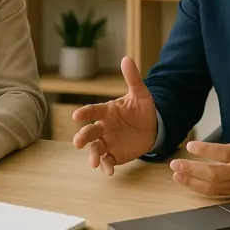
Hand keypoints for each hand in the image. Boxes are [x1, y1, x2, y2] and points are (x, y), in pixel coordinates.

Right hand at [72, 57, 157, 174]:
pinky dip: (106, 166)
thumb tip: (127, 58)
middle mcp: (103, 127)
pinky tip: (109, 171)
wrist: (153, 128)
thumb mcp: (140, 94)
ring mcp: (107, 141)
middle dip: (82, 137)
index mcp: (106, 111)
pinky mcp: (114, 154)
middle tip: (78, 143)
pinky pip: (107, 160)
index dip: (84, 113)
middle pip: (89, 132)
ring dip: (92, 155)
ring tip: (93, 163)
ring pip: (95, 149)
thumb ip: (133, 79)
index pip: (93, 111)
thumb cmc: (142, 108)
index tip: (76, 116)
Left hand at [169, 89, 229, 196]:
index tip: (190, 147)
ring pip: (214, 186)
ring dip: (193, 181)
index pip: (225, 154)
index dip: (207, 151)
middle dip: (192, 170)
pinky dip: (201, 189)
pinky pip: (218, 193)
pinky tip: (188, 183)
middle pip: (215, 174)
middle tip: (174, 164)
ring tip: (176, 175)